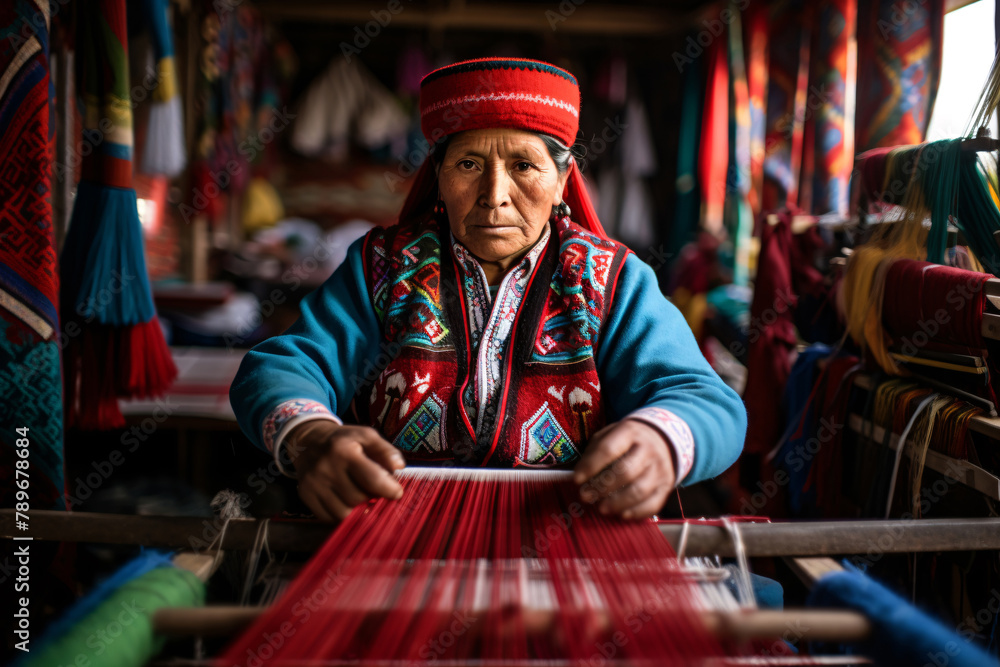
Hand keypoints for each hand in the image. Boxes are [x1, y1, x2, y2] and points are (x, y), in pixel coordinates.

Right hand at [284, 421, 405, 520]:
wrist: (307, 443)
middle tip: (374, 490)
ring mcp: (313, 485)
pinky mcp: (306, 496)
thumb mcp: (366, 436)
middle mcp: (326, 469)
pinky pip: (330, 518)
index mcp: (344, 451)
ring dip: (358, 508)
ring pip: (345, 513)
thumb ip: (385, 450)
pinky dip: (343, 514)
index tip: (397, 492)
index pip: (372, 479)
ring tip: (360, 495)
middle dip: (372, 497)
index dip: (389, 490)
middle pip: (359, 498)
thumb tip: (399, 467)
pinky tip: (346, 501)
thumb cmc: (344, 441)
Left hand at [572, 419, 675, 519]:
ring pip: (639, 490)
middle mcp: (648, 450)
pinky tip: (622, 514)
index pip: (608, 450)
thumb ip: (595, 451)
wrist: (664, 439)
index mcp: (630, 433)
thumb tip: (580, 474)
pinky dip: (636, 512)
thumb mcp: (611, 434)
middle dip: (603, 487)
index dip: (591, 466)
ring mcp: (660, 469)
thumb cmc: (629, 440)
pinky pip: (653, 504)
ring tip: (601, 508)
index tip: (577, 479)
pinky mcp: (666, 486)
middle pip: (625, 472)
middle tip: (586, 496)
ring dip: (617, 503)